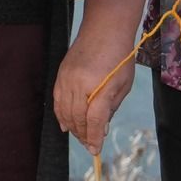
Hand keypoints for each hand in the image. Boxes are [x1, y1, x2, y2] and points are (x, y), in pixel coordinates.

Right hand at [55, 28, 138, 155]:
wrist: (104, 30)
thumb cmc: (119, 57)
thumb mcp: (123, 85)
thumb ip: (111, 108)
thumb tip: (101, 131)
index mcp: (101, 86)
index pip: (94, 120)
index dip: (94, 138)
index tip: (95, 150)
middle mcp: (81, 84)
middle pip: (78, 119)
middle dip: (83, 135)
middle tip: (89, 145)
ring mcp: (67, 79)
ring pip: (65, 112)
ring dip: (73, 128)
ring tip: (81, 136)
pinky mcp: (60, 75)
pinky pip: (57, 101)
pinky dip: (61, 115)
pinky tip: (66, 125)